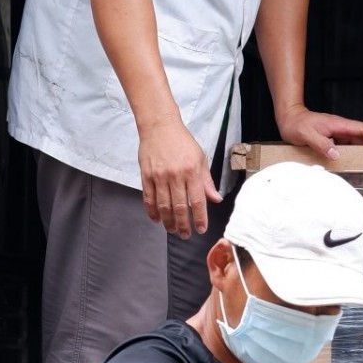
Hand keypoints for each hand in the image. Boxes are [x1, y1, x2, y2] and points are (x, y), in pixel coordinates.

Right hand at [137, 119, 222, 238]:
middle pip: (179, 207)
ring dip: (168, 221)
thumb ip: (206, 181)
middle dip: (183, 225)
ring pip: (163, 206)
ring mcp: (159, 176)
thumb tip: (216, 200)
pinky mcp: (146, 176)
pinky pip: (149, 198)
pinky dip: (152, 211)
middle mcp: (175, 175)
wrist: (160, 127)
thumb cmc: (182, 142)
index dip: (199, 218)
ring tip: (172, 230)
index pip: (197, 200)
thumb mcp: (200, 158)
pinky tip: (156, 219)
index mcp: (192, 171)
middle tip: (185, 235)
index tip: (200, 229)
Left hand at [277, 105, 362, 160]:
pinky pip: (346, 145)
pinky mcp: (331, 137)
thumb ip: (321, 143)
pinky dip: (352, 153)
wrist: (288, 118)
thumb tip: (336, 154)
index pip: (362, 129)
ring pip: (355, 141)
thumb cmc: (296, 124)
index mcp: (337, 124)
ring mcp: (336, 132)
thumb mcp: (306, 134)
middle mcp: (339, 127)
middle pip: (362, 136)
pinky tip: (352, 161)